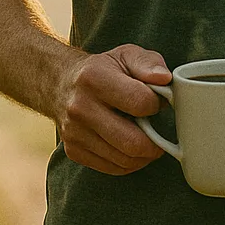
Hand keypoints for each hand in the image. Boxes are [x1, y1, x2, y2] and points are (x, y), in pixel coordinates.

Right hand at [57, 44, 171, 174]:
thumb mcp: (125, 55)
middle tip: (159, 136)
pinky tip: (129, 148)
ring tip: (144, 140)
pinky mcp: (73, 150)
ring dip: (143, 156)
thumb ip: (148, 63)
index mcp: (93, 78)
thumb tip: (164, 79)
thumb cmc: (101, 70)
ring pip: (125, 160)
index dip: (156, 105)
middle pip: (133, 142)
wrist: (60, 83)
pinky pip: (113, 168)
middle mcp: (80, 107)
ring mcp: (74, 132)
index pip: (141, 103)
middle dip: (155, 144)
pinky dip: (128, 163)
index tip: (154, 103)